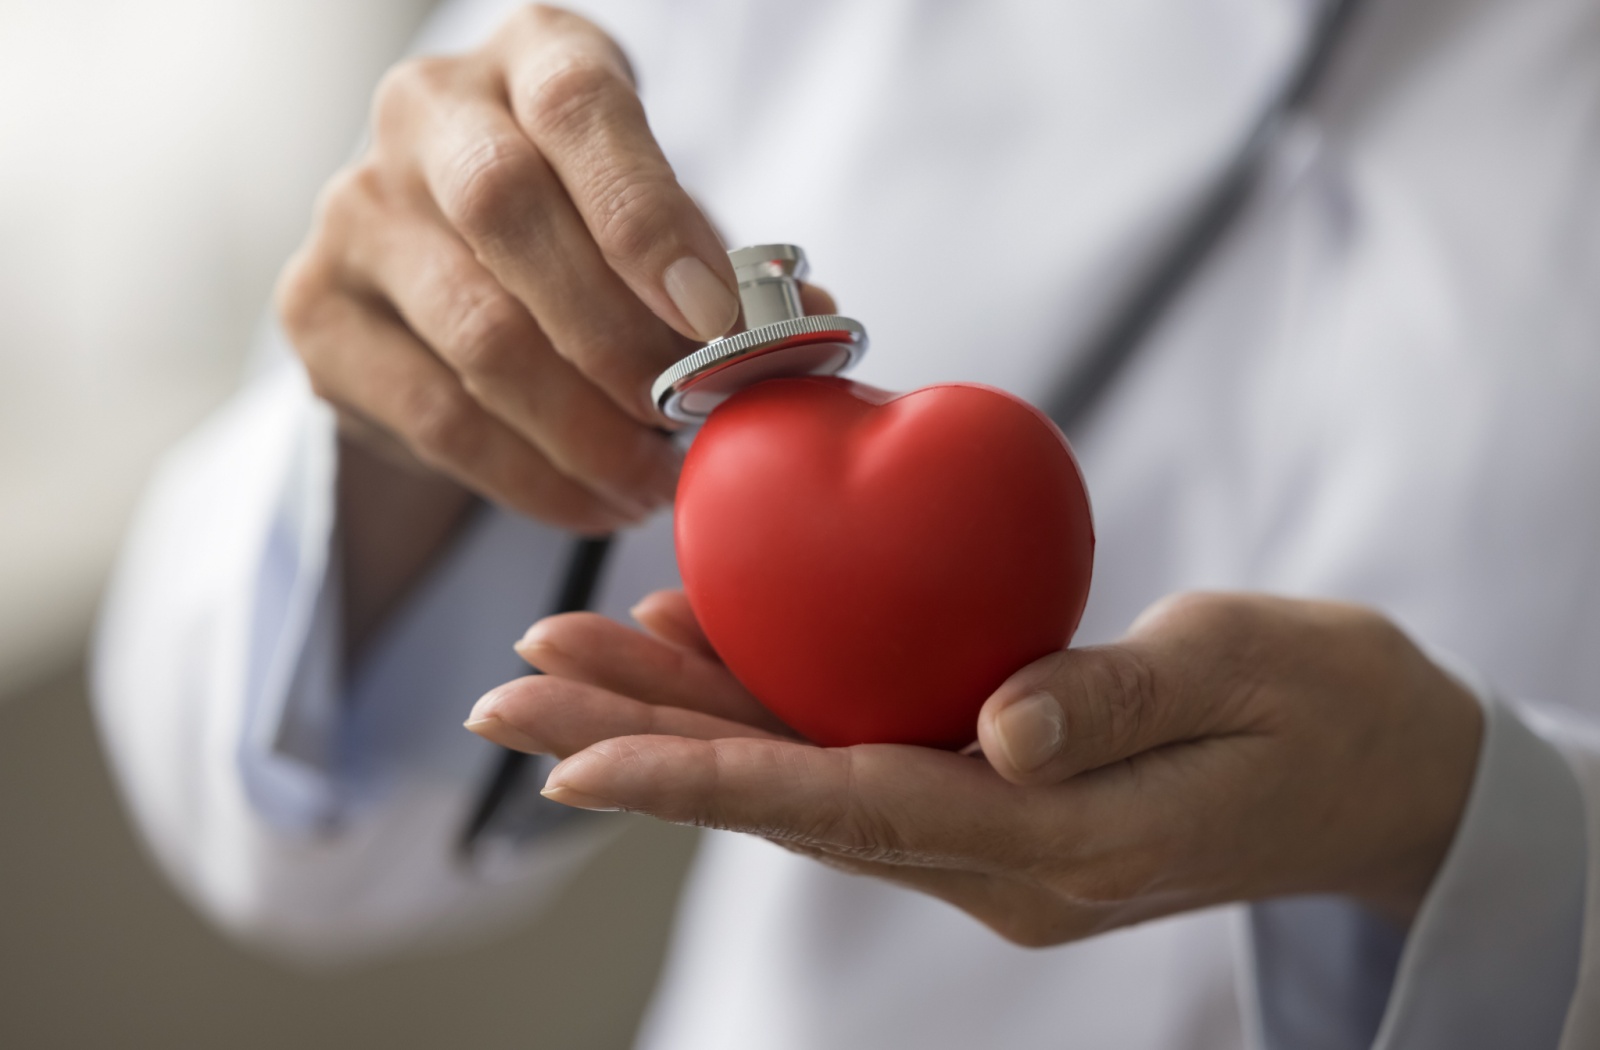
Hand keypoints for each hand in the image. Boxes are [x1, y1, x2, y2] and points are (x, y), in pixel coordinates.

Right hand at [276, 4, 738, 532]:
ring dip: (584, 432)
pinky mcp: (318, 314)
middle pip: (508, 213)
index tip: (714, 318)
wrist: (449, 260)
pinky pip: (436, 417)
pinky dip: (531, 478)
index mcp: (528, 56)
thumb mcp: (658, 212)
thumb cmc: (584, 224)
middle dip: (618, 339)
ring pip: (476, 334)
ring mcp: (356, 211)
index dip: (645, 214)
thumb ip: (723, 263)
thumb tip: (804, 332)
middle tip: (687, 420)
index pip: (578, 106)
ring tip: (652, 483)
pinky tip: (594, 501)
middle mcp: (423, 113)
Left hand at [467, 590, 1482, 942]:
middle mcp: (997, 860)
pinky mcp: (995, 798)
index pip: (844, 809)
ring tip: (570, 657)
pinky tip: (703, 649)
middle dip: (645, 745)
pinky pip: (856, 754)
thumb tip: (997, 725)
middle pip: (789, 799)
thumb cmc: (1333, 712)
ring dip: (685, 722)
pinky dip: (771, 708)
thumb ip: (1122, 702)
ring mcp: (991, 838)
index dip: (702, 780)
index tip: (571, 755)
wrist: (1387, 774)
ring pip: (805, 779)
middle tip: (508, 688)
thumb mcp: (1252, 680)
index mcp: (1055, 845)